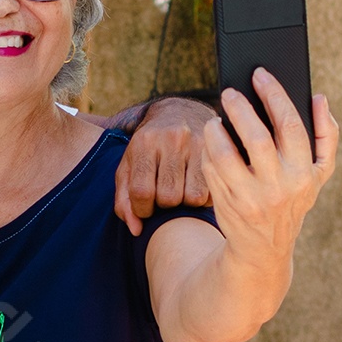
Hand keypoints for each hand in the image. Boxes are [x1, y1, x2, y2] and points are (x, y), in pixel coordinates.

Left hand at [115, 97, 214, 234]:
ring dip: (184, 203)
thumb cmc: (149, 147)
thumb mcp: (129, 167)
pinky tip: (195, 186)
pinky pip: (211, 191)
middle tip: (164, 197)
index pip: (141, 191)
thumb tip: (136, 230)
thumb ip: (124, 199)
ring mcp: (197, 143)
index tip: (145, 209)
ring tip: (180, 191)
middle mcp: (172, 140)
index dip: (142, 210)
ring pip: (192, 197)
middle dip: (164, 205)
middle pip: (169, 197)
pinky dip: (202, 197)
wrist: (179, 111)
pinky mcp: (217, 151)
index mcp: (144, 143)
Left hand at [203, 71, 336, 271]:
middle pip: (255, 137)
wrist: (264, 247)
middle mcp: (277, 186)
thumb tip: (319, 99)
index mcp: (302, 173)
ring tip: (215, 119)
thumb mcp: (319, 173)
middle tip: (228, 92)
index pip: (290, 125)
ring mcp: (249, 197)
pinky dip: (208, 150)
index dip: (274, 95)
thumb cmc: (293, 198)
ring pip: (225, 154)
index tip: (260, 75)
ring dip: (215, 130)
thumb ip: (326, 135)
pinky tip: (211, 142)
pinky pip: (211, 169)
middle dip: (239, 108)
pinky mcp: (225, 203)